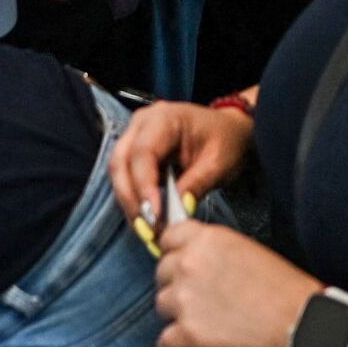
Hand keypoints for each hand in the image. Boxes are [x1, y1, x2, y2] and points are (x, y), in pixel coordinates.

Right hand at [111, 99, 257, 223]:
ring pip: (118, 171)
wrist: (228, 129)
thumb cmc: (226, 141)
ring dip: (129, 201)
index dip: (144, 186)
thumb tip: (177, 211)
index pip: (143, 153)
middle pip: (121, 162)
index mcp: (164, 118)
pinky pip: (126, 174)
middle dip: (131, 198)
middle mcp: (142, 123)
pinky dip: (133, 197)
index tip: (154, 216)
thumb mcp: (218, 163)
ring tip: (146, 228)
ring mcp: (135, 134)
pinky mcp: (136, 149)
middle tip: (146, 229)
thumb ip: (196, 184)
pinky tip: (145, 217)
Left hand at [152, 214, 321, 346]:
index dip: (174, 253)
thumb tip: (198, 262)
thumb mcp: (250, 252)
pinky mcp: (188, 333)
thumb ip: (215, 253)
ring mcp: (185, 299)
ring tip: (200, 323)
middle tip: (196, 298)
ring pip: (161, 305)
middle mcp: (190, 264)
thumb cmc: (287, 293)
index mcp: (208, 239)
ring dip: (177, 315)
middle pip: (162, 272)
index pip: (168, 238)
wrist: (303, 327)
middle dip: (176, 285)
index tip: (179, 263)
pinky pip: (165, 341)